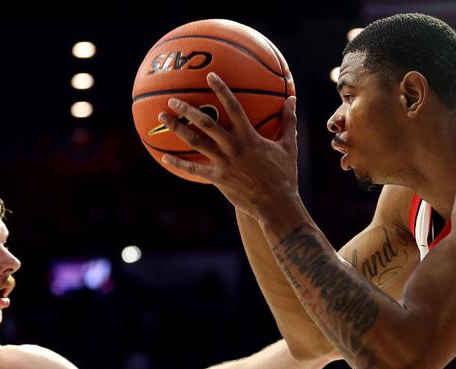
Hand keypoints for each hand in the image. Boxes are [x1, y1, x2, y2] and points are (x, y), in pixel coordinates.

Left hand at [158, 72, 301, 224]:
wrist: (276, 204)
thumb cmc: (284, 175)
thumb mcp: (288, 146)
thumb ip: (288, 121)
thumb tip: (292, 99)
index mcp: (250, 136)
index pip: (233, 107)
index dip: (221, 90)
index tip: (210, 76)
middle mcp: (234, 147)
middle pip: (206, 122)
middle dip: (188, 109)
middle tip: (173, 99)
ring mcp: (224, 162)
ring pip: (196, 142)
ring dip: (177, 128)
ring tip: (163, 117)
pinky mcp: (218, 178)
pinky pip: (194, 170)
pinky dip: (178, 163)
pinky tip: (164, 156)